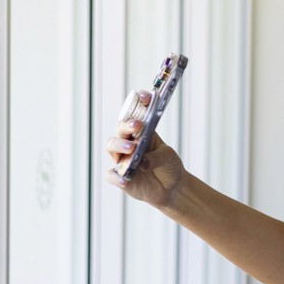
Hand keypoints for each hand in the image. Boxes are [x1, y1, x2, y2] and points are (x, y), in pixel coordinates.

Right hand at [104, 90, 185, 206]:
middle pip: (121, 129)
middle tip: (137, 125)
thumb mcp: (168, 157)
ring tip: (132, 148)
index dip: (138, 103)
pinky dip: (116, 177)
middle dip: (127, 125)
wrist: (171, 187)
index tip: (144, 96)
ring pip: (112, 147)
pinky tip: (124, 179)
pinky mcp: (120, 176)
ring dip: (120, 145)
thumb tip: (142, 162)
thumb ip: (156, 157)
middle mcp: (129, 142)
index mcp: (142, 133)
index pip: (136, 114)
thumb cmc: (168, 166)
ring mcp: (123, 158)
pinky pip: (111, 175)